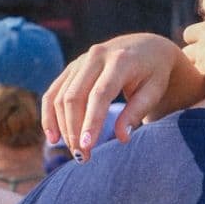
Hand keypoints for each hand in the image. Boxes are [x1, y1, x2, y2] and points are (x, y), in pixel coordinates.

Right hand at [42, 33, 204, 159]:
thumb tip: (121, 138)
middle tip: (82, 157)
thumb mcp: (154, 91)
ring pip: (61, 96)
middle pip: (75, 96)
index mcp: (120, 61)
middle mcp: (95, 57)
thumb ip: (137, 112)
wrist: (147, 47)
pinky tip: (53, 137)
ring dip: (62, 126)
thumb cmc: (155, 73)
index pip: (100, 94)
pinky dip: (49, 114)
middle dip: (75, 129)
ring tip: (74, 152)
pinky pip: (53, 91)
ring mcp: (80, 61)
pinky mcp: (71, 68)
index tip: (87, 145)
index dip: (91, 121)